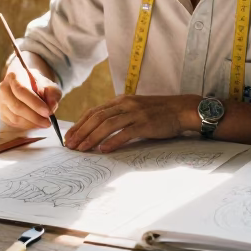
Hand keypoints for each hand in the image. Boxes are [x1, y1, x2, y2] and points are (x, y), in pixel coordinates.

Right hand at [0, 59, 61, 130]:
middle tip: (48, 122)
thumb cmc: (39, 85)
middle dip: (34, 117)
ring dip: (31, 123)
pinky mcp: (1, 113)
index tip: (48, 112)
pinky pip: (13, 123)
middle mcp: (2, 88)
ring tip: (44, 123)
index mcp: (13, 75)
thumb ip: (52, 93)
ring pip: (14, 117)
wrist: (27, 85)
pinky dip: (26, 126)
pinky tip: (35, 123)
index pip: (21, 90)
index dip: (34, 103)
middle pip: (16, 106)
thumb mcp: (50, 85)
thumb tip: (52, 105)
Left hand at [65, 95, 200, 152]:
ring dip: (92, 137)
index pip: (94, 111)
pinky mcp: (145, 124)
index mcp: (121, 100)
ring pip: (107, 124)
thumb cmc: (158, 112)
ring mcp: (135, 113)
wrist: (181, 109)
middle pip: (97, 117)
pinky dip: (112, 141)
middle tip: (70, 145)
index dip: (79, 124)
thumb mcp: (135, 108)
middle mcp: (125, 104)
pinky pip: (125, 133)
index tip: (69, 136)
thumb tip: (99, 128)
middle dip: (81, 132)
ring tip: (82, 149)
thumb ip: (119, 114)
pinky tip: (103, 150)